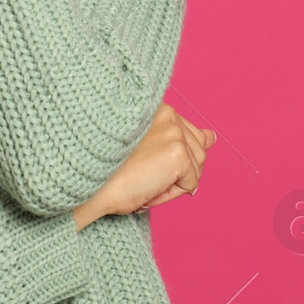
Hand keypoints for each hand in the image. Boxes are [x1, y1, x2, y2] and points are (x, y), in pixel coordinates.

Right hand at [74, 104, 215, 229]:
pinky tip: (147, 187)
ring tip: (143, 180)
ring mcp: (175, 133)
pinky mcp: (178, 154)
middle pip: (198, 152)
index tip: (148, 162)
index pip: (191, 133)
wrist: (89, 185)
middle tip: (141, 173)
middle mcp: (168, 114)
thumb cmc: (108, 170)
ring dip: (172, 183)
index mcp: (158, 108)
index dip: (175, 157)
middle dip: (176, 170)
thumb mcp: (147, 148)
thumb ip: (181, 139)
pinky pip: (191, 185)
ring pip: (197, 169)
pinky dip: (170, 194)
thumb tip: (213, 137)